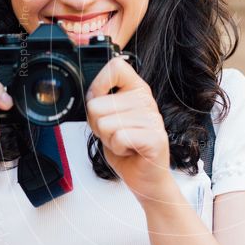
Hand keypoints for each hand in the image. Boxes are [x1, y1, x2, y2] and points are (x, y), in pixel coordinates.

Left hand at [85, 57, 174, 205]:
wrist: (146, 178)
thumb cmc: (127, 148)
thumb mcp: (109, 120)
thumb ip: (101, 104)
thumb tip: (90, 96)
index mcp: (137, 89)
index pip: (116, 66)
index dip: (98, 83)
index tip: (99, 99)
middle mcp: (146, 100)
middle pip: (98, 104)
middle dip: (98, 125)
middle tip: (115, 134)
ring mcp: (153, 119)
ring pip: (105, 123)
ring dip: (108, 139)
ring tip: (123, 143)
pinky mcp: (154, 138)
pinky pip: (118, 138)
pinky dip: (117, 149)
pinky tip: (130, 150)